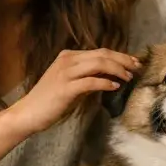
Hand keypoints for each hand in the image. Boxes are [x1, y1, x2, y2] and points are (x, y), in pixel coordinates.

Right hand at [11, 48, 139, 135]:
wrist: (28, 113)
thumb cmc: (50, 101)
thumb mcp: (71, 84)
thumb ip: (89, 77)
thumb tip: (112, 76)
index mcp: (68, 56)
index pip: (100, 51)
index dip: (120, 56)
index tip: (134, 63)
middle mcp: (67, 60)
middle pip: (102, 55)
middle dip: (123, 60)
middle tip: (137, 68)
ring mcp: (65, 73)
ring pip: (99, 64)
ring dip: (117, 70)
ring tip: (128, 78)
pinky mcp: (66, 88)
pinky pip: (91, 82)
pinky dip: (105, 83)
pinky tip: (115, 87)